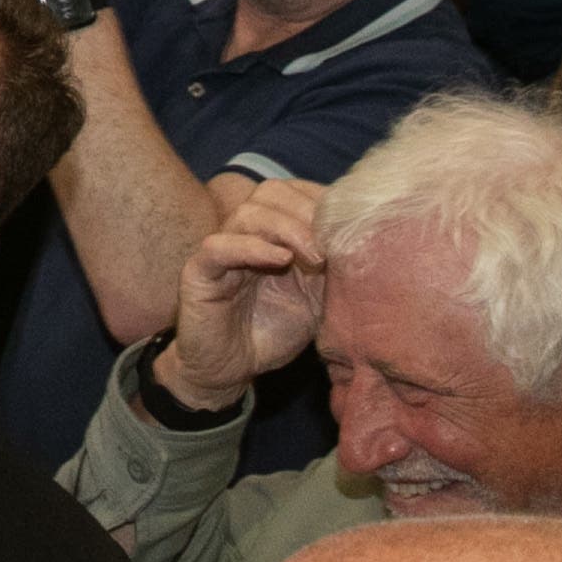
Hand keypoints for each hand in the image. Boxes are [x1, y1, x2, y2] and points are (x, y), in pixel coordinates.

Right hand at [159, 178, 328, 412]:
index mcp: (272, 232)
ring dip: (287, 229)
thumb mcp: (316, 298)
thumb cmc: (272, 331)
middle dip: (306, 210)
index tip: (349, 223)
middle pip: (270, 192)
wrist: (232, 369)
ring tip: (314, 257)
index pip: (293, 191)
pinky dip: (252, 247)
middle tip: (331, 243)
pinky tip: (280, 260)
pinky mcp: (199, 271)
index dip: (320, 199)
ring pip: (247, 213)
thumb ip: (330, 268)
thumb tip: (362, 244)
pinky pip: (219, 246)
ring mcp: (220, 249)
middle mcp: (245, 233)